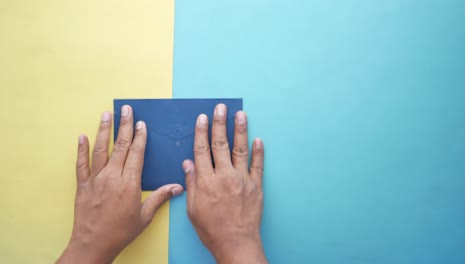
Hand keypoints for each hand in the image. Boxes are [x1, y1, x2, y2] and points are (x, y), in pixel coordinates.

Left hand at [58, 105, 182, 263]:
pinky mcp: (83, 185)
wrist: (93, 244)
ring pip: (100, 149)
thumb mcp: (144, 216)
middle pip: (120, 146)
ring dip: (103, 130)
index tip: (141, 124)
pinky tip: (81, 136)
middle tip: (126, 110)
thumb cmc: (121, 232)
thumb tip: (178, 187)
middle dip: (124, 126)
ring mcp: (95, 180)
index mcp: (130, 183)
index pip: (136, 153)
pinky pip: (81, 164)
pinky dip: (81, 149)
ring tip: (106, 114)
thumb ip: (160, 198)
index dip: (139, 137)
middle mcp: (112, 177)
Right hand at [182, 104, 266, 263]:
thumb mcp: (193, 209)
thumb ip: (192, 184)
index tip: (202, 118)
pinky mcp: (256, 186)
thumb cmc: (211, 229)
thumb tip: (188, 163)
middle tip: (220, 108)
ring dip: (240, 130)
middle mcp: (224, 176)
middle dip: (219, 124)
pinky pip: (258, 165)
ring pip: (240, 149)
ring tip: (240, 114)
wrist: (236, 243)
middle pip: (220, 144)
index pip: (202, 150)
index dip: (201, 132)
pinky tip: (258, 139)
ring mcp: (242, 180)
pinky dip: (259, 152)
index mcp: (206, 181)